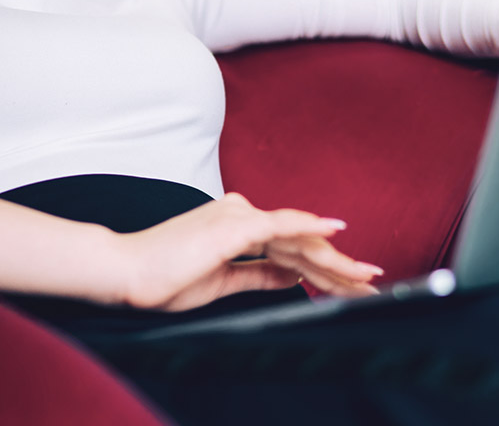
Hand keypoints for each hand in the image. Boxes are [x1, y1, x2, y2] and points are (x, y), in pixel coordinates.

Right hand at [114, 192, 383, 311]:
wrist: (127, 273)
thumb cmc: (164, 278)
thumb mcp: (221, 281)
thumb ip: (258, 275)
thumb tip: (293, 277)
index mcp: (238, 225)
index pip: (291, 248)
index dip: (324, 268)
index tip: (350, 286)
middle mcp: (242, 213)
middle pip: (301, 242)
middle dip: (339, 267)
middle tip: (371, 282)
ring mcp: (239, 216)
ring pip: (298, 238)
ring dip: (335, 260)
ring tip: (366, 274)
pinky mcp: (234, 225)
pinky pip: (280, 224)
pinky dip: (309, 225)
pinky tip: (336, 229)